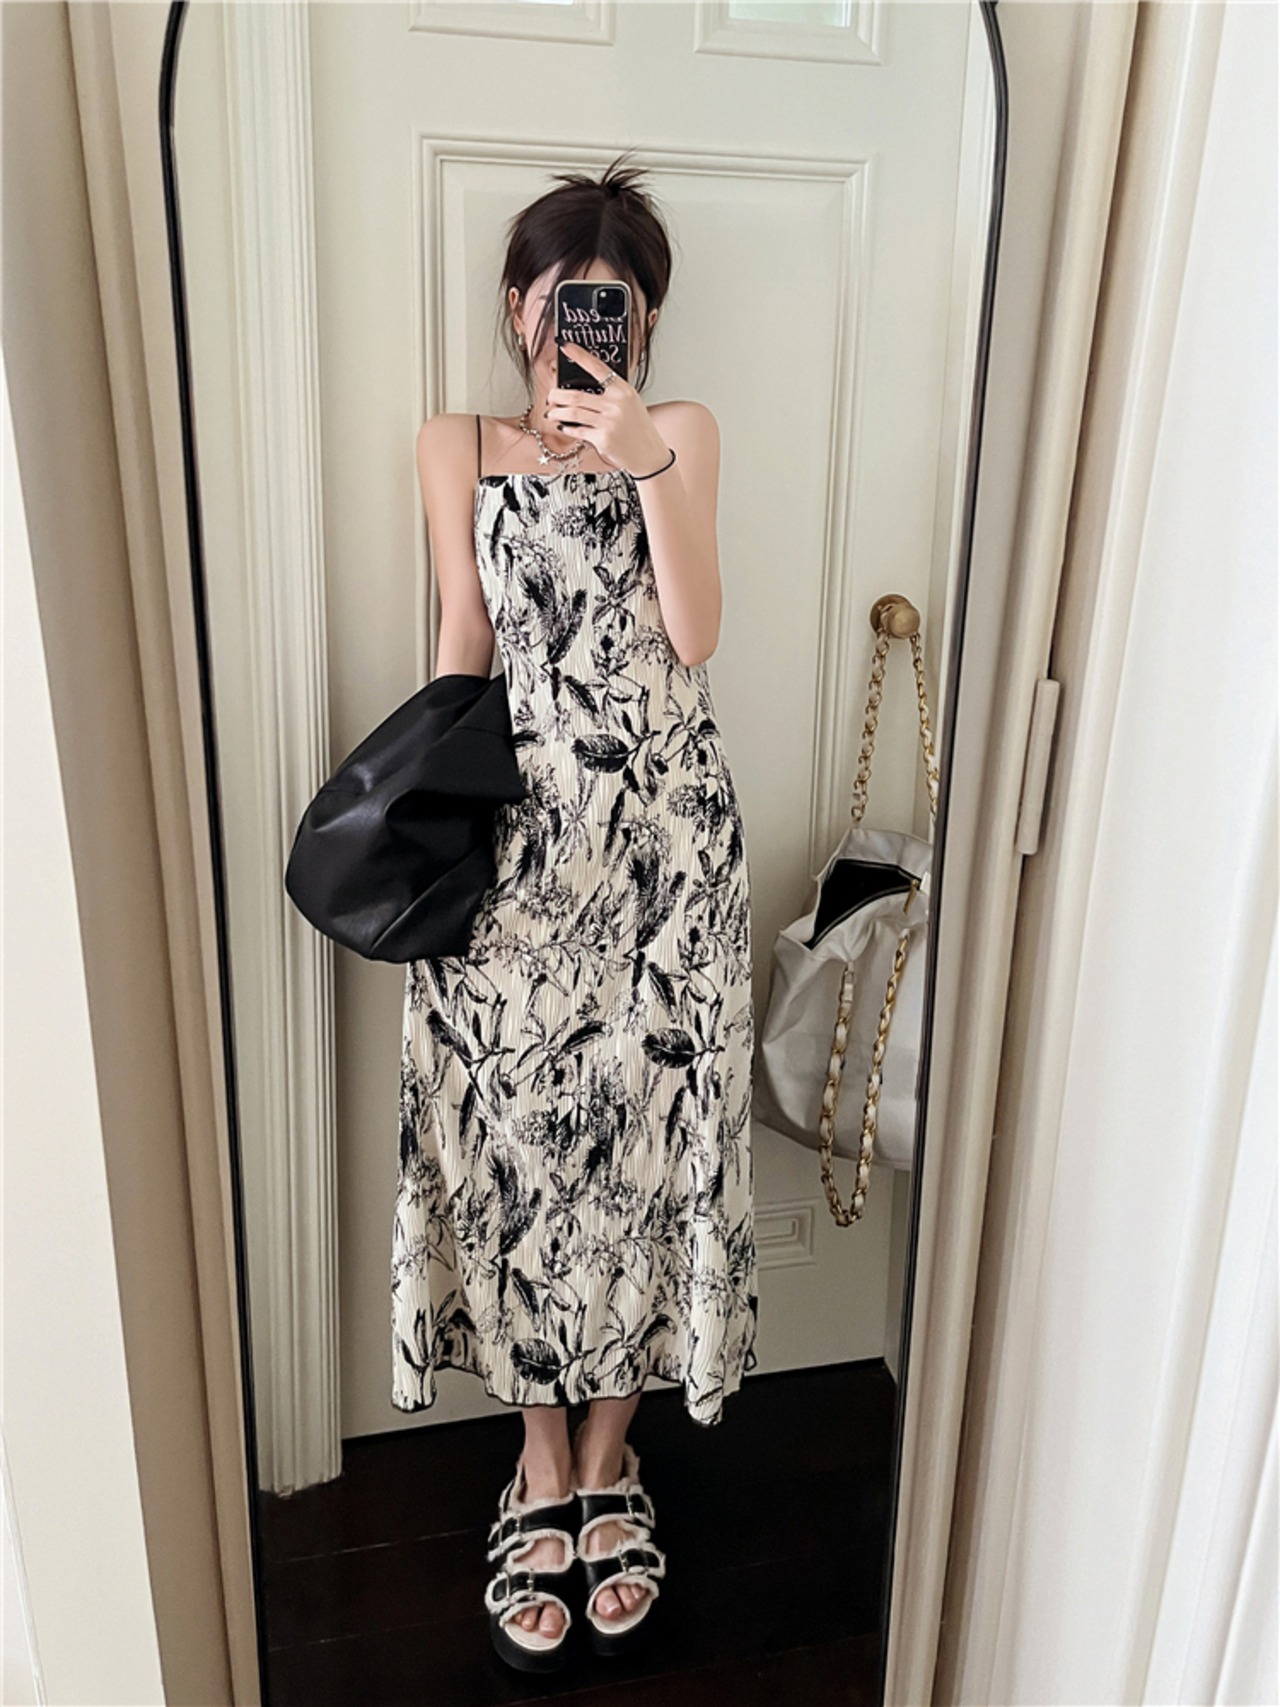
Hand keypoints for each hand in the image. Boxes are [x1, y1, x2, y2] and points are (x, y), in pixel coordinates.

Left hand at [546, 343, 669, 476]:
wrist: (650, 455)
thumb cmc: (638, 430)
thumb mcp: (631, 405)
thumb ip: (611, 395)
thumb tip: (582, 389)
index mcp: (624, 391)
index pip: (598, 368)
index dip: (579, 356)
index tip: (565, 346)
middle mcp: (616, 404)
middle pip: (576, 395)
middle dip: (557, 395)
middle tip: (551, 397)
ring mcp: (609, 422)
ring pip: (573, 412)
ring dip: (557, 412)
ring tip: (551, 413)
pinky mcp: (603, 439)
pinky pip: (578, 430)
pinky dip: (567, 428)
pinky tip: (564, 426)